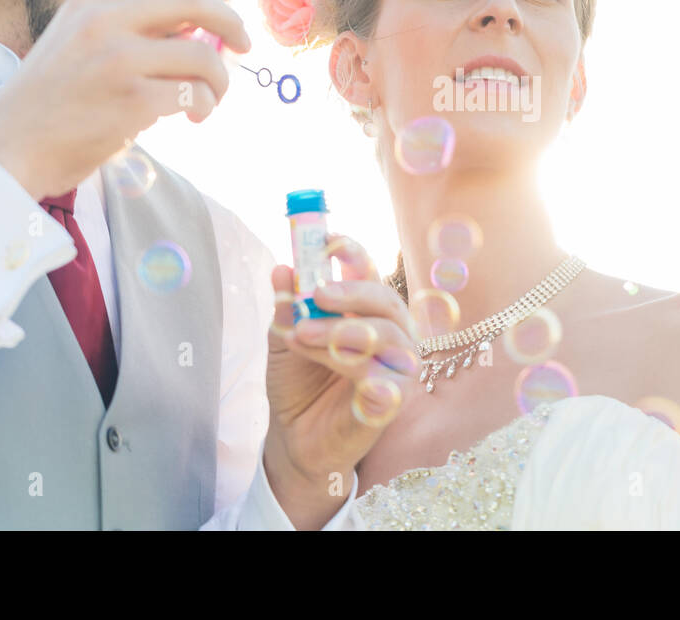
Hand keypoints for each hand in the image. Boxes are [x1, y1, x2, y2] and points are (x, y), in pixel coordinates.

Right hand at [0, 0, 250, 198]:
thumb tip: (195, 32)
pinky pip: (192, 95)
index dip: (205, 4)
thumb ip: (124, 32)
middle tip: (245, 46)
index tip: (225, 24)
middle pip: (192, 5)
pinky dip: (202, 106)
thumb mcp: (74, 47)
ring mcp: (119, 60)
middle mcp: (104, 23)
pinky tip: (193, 118)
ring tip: (207, 103)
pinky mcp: (132, 100)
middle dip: (229, 22)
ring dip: (217, 83)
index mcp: (90, 5)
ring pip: (201, 58)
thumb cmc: (48, 108)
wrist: (7, 150)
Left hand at [262, 234, 418, 524]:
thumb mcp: (284, 338)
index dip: (352, 254)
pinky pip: (389, 384)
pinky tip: (352, 376)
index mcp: (367, 311)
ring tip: (301, 335)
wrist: (294, 437)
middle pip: (385, 302)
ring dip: (341, 333)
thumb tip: (281, 270)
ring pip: (385, 338)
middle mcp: (391, 334)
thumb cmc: (298, 383)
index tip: (327, 242)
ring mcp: (397, 367)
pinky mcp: (395, 402)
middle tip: (317, 295)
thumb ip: (288, 308)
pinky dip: (369, 378)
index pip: (368, 273)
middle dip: (351, 293)